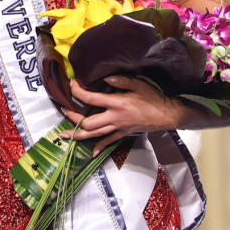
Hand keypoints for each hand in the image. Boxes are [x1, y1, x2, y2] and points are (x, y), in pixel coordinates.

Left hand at [62, 76, 185, 152]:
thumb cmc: (154, 98)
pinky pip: (109, 142)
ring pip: (94, 135)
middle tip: (63, 111)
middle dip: (73, 118)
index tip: (72, 85)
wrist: (167, 115)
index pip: (91, 99)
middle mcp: (114, 118)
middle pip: (88, 122)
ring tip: (64, 135)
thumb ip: (121, 80)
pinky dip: (99, 147)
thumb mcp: (139, 84)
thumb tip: (105, 78)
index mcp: (117, 103)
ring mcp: (118, 128)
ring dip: (78, 134)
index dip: (78, 92)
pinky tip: (92, 152)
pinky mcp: (123, 133)